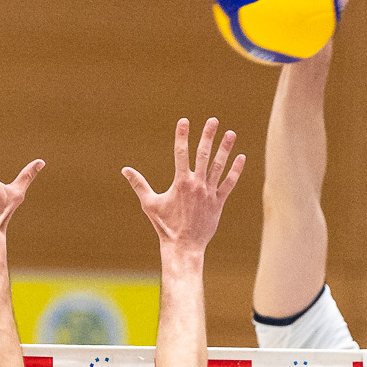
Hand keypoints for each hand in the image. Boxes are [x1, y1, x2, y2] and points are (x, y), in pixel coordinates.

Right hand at [122, 118, 244, 251]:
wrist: (184, 246)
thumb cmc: (165, 226)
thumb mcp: (150, 204)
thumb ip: (139, 184)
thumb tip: (125, 170)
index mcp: (180, 182)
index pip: (181, 153)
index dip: (182, 135)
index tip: (184, 121)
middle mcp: (196, 184)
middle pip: (203, 155)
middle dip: (208, 136)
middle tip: (213, 120)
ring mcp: (209, 192)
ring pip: (219, 166)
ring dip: (225, 149)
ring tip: (231, 133)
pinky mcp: (218, 202)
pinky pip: (229, 183)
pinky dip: (235, 171)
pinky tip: (241, 157)